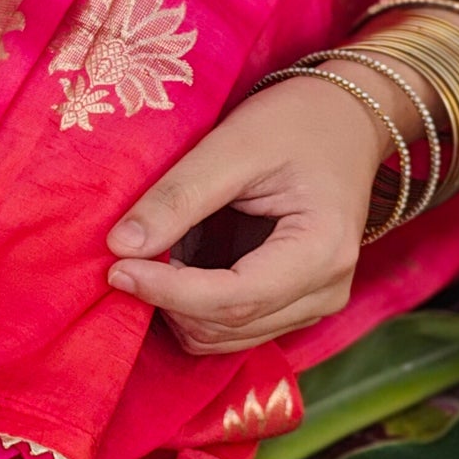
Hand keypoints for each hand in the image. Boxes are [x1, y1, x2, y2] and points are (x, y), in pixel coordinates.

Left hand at [105, 71, 390, 354]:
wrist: (343, 120)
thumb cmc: (294, 122)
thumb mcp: (234, 145)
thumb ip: (179, 197)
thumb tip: (120, 246)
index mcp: (323, 250)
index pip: (234, 297)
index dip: (168, 291)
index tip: (116, 267)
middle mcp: (326, 291)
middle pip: (228, 325)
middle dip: (168, 300)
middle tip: (127, 255)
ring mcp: (314, 304)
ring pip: (225, 337)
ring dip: (177, 307)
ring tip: (155, 254)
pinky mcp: (295, 305)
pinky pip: (232, 327)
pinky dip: (193, 306)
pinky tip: (178, 265)